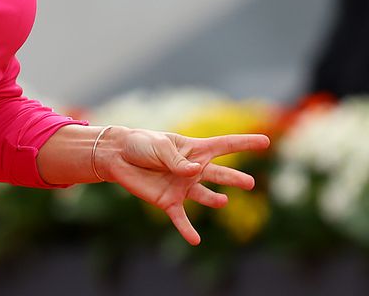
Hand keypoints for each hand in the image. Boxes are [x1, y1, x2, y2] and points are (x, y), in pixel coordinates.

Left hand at [96, 126, 270, 244]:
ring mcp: (182, 186)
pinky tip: (195, 241)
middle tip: (250, 183)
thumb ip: (176, 160)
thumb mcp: (157, 146)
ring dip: (213, 200)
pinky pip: (181, 218)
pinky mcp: (169, 201)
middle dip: (234, 178)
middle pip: (218, 173)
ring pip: (204, 196)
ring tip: (222, 201)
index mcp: (192, 150)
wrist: (117, 157)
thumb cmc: (139, 145)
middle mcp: (192, 169)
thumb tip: (193, 172)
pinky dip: (187, 230)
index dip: (244, 143)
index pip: (224, 145)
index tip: (266, 141)